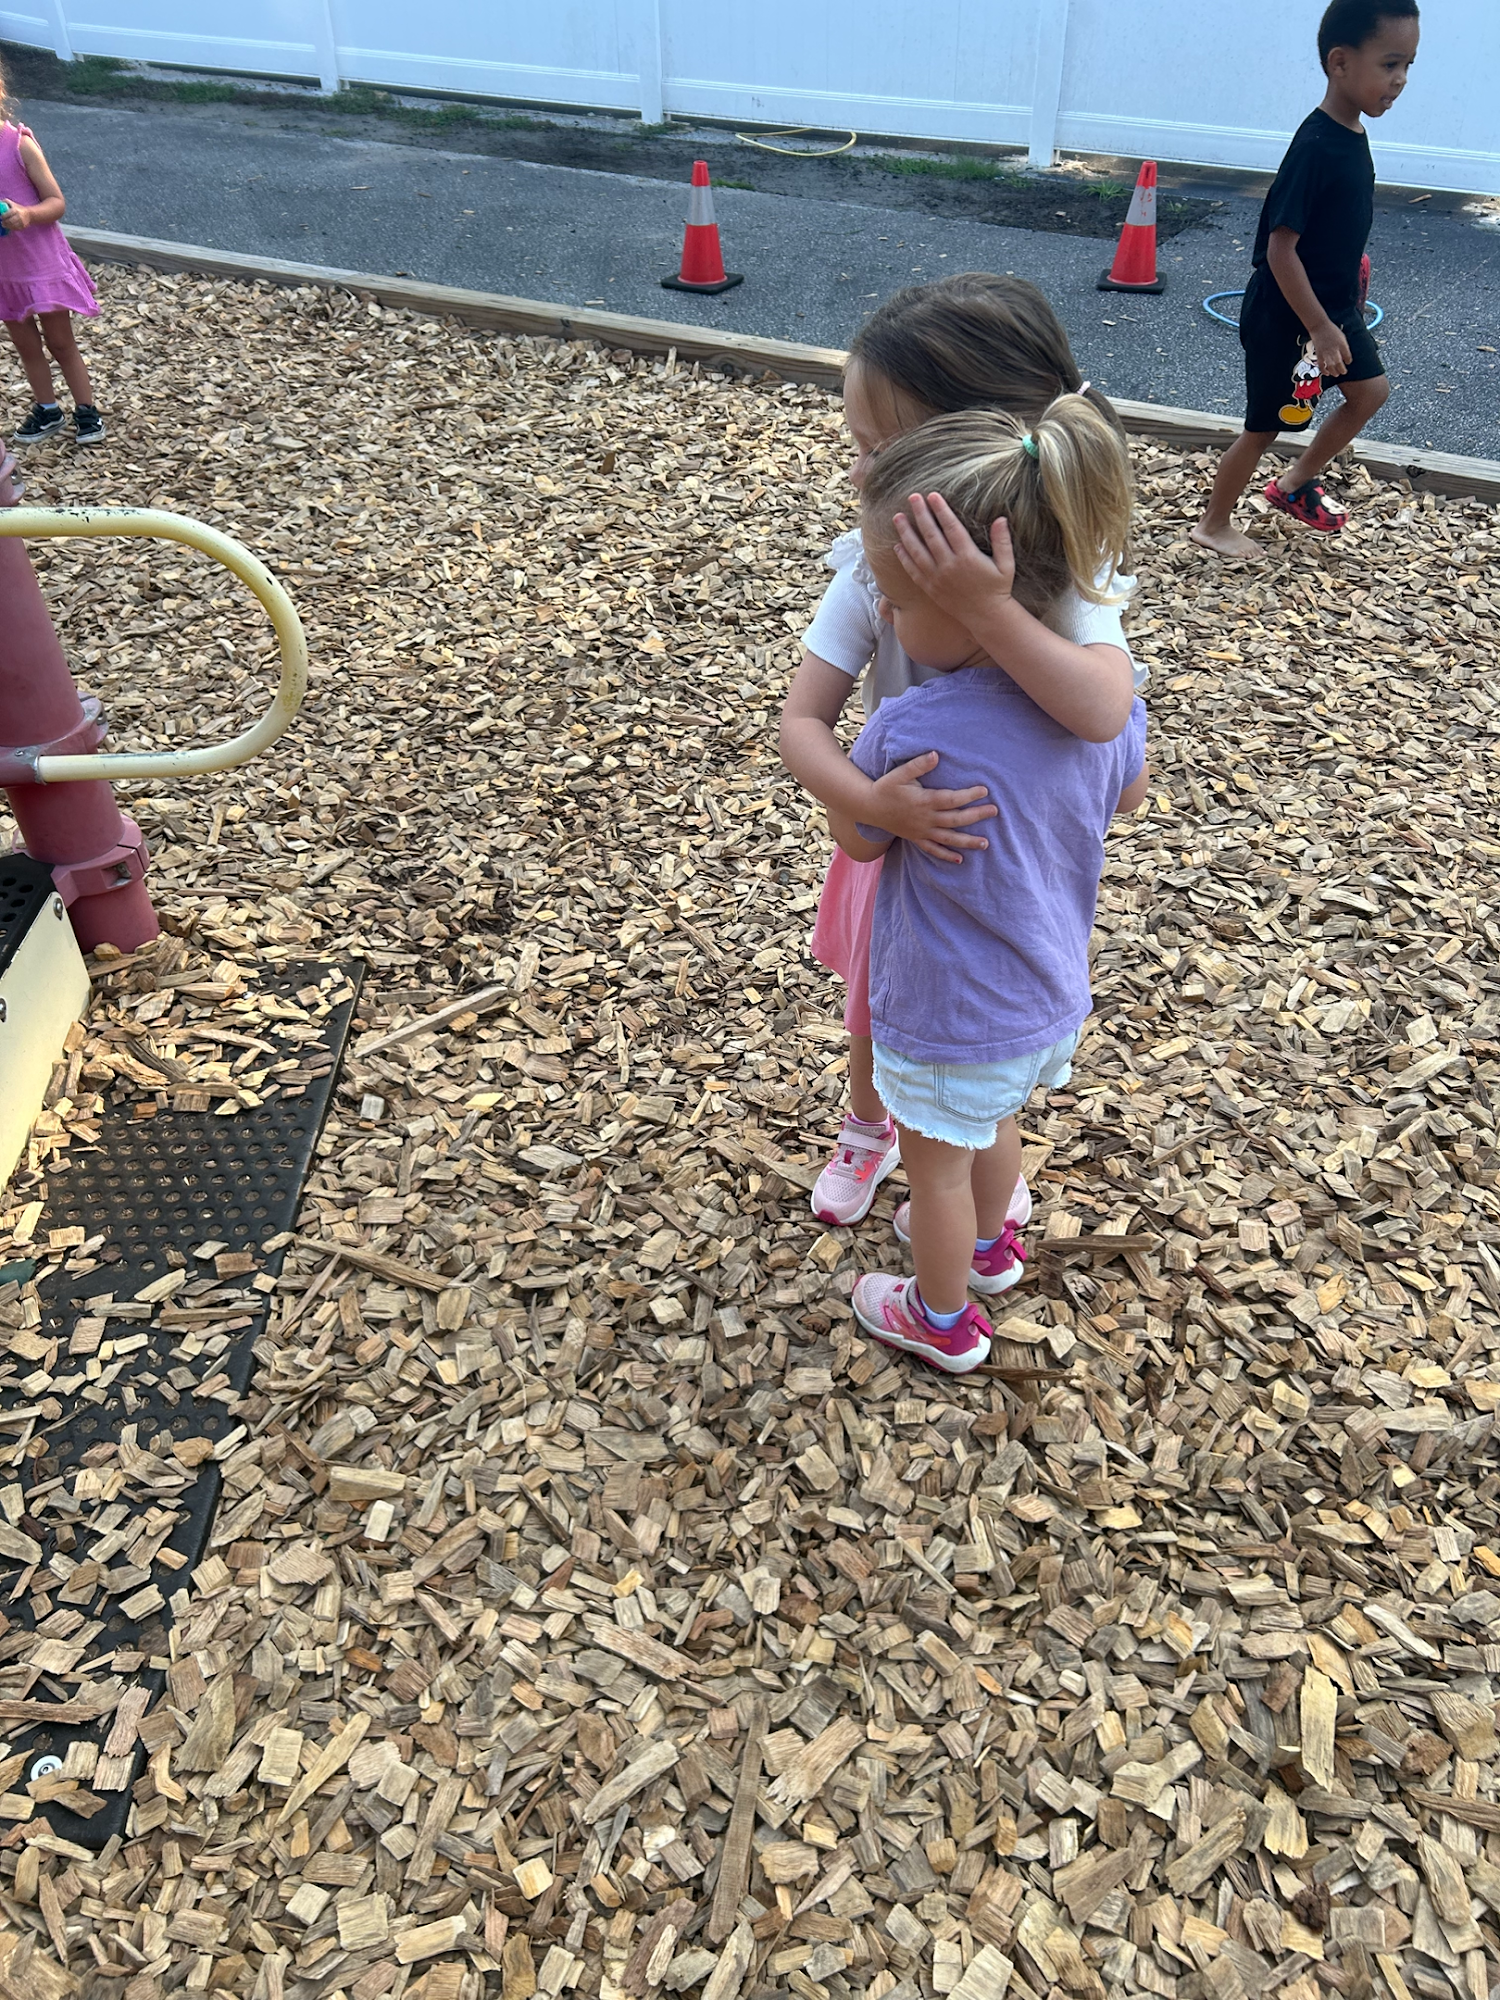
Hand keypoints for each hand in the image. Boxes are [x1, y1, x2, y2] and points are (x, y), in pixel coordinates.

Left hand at [0, 206, 29, 230]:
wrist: (29, 214)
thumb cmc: (19, 208)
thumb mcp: (13, 203)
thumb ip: (5, 202)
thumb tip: (0, 203)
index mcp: (15, 210)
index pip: (8, 214)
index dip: (3, 216)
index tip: (0, 217)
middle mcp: (19, 216)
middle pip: (10, 221)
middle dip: (4, 222)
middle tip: (1, 222)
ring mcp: (21, 222)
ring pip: (12, 226)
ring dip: (7, 226)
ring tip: (4, 225)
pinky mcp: (23, 226)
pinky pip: (16, 229)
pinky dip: (11, 228)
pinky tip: (9, 227)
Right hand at [868, 751, 995, 862]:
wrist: (868, 807)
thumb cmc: (885, 787)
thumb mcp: (900, 773)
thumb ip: (919, 764)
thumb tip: (936, 755)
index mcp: (924, 801)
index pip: (951, 799)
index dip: (969, 795)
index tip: (984, 790)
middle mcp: (925, 819)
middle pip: (955, 820)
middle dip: (976, 816)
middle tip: (994, 811)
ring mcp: (921, 831)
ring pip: (948, 839)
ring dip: (968, 841)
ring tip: (986, 843)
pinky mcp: (916, 839)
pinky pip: (933, 850)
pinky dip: (946, 856)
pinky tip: (960, 859)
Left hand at [892, 491, 1015, 623]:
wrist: (986, 616)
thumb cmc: (998, 588)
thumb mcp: (1007, 565)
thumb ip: (1003, 541)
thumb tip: (1001, 518)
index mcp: (968, 557)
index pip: (951, 528)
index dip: (941, 510)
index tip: (933, 495)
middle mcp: (949, 566)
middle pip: (931, 535)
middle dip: (921, 514)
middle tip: (912, 497)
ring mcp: (937, 578)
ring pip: (917, 552)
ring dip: (906, 533)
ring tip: (897, 517)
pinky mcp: (930, 589)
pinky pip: (913, 571)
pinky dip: (904, 558)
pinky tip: (897, 545)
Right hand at [1312, 320, 1350, 379]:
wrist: (1319, 327)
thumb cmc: (1331, 330)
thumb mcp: (1342, 336)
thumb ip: (1344, 346)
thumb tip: (1346, 356)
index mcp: (1342, 344)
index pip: (1347, 356)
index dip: (1349, 361)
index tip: (1348, 362)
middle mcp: (1334, 350)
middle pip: (1339, 363)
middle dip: (1342, 369)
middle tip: (1344, 372)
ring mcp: (1326, 353)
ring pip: (1331, 366)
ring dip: (1334, 372)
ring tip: (1337, 374)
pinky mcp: (1319, 355)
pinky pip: (1322, 366)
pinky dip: (1324, 371)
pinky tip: (1327, 373)